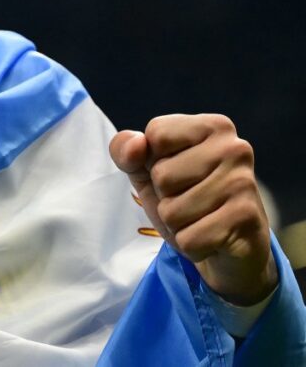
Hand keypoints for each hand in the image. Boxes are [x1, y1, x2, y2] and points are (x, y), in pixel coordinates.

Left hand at [109, 114, 276, 304]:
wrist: (226, 246)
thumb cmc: (183, 196)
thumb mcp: (145, 169)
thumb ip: (126, 150)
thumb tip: (136, 144)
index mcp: (213, 126)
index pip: (155, 135)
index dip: (152, 161)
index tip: (177, 171)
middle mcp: (234, 148)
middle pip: (162, 175)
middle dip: (165, 197)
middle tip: (189, 200)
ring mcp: (243, 183)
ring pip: (172, 211)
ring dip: (176, 223)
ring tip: (199, 218)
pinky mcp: (246, 219)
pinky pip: (189, 238)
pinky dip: (190, 244)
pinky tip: (210, 237)